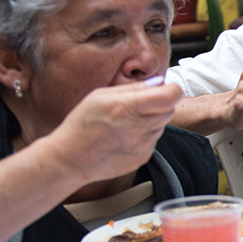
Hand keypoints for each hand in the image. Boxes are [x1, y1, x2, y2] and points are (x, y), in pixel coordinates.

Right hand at [42, 80, 182, 185]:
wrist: (70, 159)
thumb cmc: (81, 125)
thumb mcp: (101, 96)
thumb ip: (133, 88)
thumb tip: (158, 82)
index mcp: (128, 108)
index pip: (170, 96)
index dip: (172, 90)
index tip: (165, 88)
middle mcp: (140, 128)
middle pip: (169, 109)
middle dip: (161, 103)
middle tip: (140, 104)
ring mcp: (143, 145)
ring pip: (161, 125)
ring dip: (151, 120)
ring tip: (125, 122)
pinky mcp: (143, 157)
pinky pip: (153, 140)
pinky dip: (144, 135)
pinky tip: (124, 136)